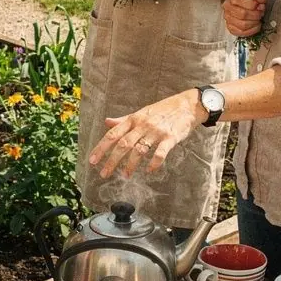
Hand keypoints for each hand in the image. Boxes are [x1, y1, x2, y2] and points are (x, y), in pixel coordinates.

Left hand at [88, 90, 205, 179]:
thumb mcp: (141, 112)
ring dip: (131, 164)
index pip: (113, 134)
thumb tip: (107, 122)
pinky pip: (160, 152)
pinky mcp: (170, 138)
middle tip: (103, 173)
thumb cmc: (162, 110)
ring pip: (140, 150)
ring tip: (125, 175)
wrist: (187, 105)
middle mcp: (143, 125)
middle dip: (112, 160)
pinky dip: (154, 163)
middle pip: (123, 144)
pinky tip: (149, 170)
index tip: (93, 160)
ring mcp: (156, 132)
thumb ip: (123, 120)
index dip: (101, 147)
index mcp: (134, 119)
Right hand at [224, 0, 266, 37]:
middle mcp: (227, 6)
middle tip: (261, 13)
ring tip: (259, 19)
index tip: (260, 5)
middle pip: (242, 14)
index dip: (252, 4)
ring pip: (242, 25)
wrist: (244, 2)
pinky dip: (251, 31)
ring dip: (254, 23)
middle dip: (256, 15)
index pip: (238, 0)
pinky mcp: (230, 27)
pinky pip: (241, 32)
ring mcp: (227, 17)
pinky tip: (256, 26)